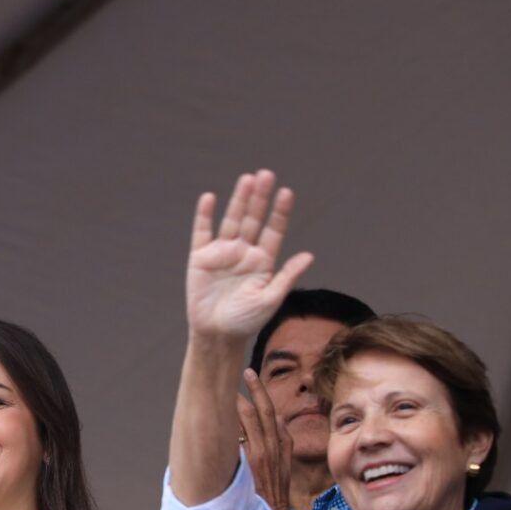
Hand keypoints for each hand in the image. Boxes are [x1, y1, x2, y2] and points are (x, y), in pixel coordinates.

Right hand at [186, 171, 313, 341]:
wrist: (216, 334)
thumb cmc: (246, 321)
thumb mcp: (270, 299)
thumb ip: (287, 276)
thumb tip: (309, 255)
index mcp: (263, 261)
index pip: (274, 230)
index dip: (280, 212)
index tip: (287, 193)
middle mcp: (244, 252)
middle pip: (253, 219)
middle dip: (260, 198)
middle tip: (267, 174)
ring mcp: (222, 252)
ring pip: (231, 220)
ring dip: (238, 200)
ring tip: (247, 179)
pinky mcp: (200, 257)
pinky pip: (202, 232)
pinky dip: (204, 215)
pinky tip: (209, 198)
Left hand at [238, 369, 293, 509]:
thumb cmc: (274, 490)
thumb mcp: (285, 465)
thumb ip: (284, 442)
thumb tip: (279, 420)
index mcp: (280, 445)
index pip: (270, 411)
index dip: (260, 391)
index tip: (250, 375)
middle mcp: (270, 446)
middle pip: (258, 410)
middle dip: (249, 390)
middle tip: (239, 374)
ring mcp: (257, 454)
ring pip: (247, 419)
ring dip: (235, 402)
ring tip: (224, 388)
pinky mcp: (246, 463)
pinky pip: (237, 435)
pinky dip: (230, 421)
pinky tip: (220, 411)